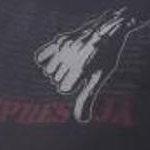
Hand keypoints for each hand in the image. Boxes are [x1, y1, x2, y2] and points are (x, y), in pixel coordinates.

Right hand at [33, 9, 149, 122]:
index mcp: (81, 69)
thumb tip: (82, 120)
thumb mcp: (99, 78)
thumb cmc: (105, 57)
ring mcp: (63, 48)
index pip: (63, 88)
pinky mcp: (59, 41)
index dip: (73, 85)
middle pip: (56, 80)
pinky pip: (41, 57)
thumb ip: (87, 98)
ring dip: (58, 70)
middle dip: (67, 77)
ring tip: (71, 63)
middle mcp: (70, 58)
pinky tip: (57, 59)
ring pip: (49, 71)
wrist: (108, 29)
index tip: (83, 77)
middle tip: (81, 67)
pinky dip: (46, 61)